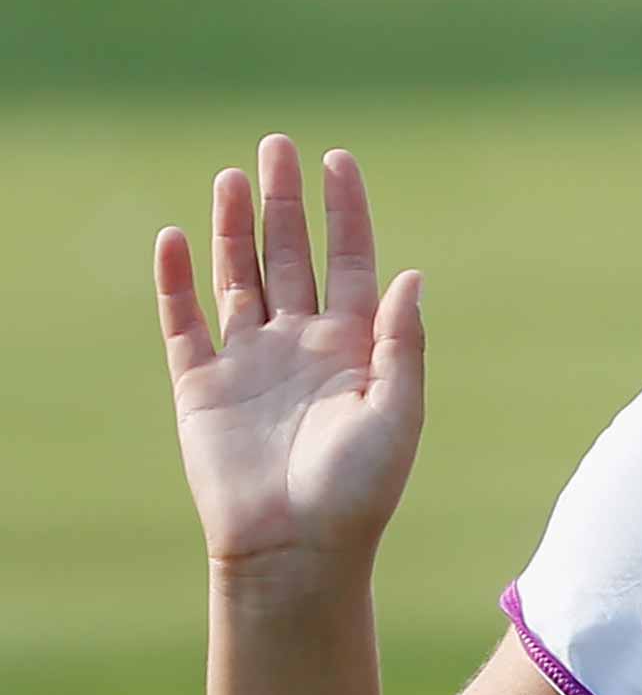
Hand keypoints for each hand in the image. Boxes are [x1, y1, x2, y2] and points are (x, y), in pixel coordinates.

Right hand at [153, 134, 424, 574]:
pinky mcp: (201, 386)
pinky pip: (184, 322)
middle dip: (285, 203)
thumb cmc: (360, 489)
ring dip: (235, 228)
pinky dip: (176, 281)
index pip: (351, 260)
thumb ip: (403, 341)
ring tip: (232, 175)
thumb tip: (412, 273)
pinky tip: (176, 236)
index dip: (345, 211)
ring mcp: (249, 361)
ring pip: (239, 277)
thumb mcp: (399, 411)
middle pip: (291, 256)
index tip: (339, 159)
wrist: (297, 549)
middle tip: (278, 145)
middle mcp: (301, 344)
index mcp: (355, 345)